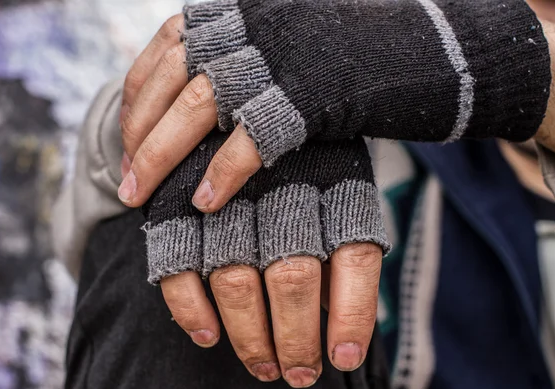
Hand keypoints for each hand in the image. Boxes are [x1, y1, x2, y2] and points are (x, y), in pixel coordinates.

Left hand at [119, 0, 549, 213]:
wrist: (431, 43)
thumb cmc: (352, 53)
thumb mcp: (284, 44)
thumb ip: (239, 60)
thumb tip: (194, 98)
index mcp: (236, 9)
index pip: (164, 54)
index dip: (137, 103)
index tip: (125, 147)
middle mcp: (249, 23)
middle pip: (173, 83)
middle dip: (139, 139)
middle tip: (123, 187)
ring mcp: (280, 54)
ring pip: (200, 107)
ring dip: (164, 158)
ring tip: (142, 202)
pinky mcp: (312, 91)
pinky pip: (254, 136)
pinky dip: (225, 172)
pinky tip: (205, 204)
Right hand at [141, 132, 389, 387]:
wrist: (247, 90)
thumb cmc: (302, 151)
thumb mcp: (338, 175)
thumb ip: (340, 234)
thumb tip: (342, 308)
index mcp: (331, 180)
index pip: (354, 257)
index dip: (353, 315)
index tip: (344, 359)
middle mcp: (280, 189)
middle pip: (294, 280)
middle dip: (297, 340)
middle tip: (298, 375)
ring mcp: (227, 196)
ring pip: (237, 283)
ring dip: (250, 338)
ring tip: (264, 368)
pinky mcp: (179, 201)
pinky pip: (179, 268)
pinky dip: (192, 311)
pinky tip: (208, 337)